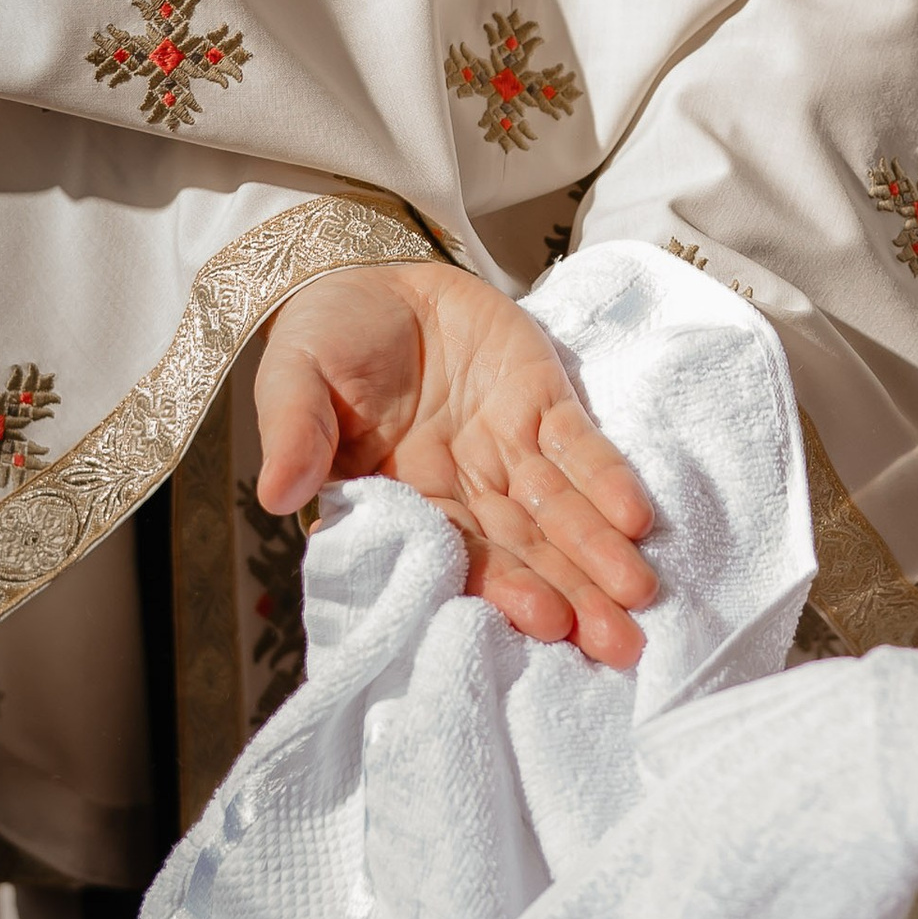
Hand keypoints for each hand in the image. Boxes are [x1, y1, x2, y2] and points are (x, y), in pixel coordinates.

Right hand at [254, 259, 656, 664]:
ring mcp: (506, 446)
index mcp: (401, 501)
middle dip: (574, 595)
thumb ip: (294, 435)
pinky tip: (638, 517)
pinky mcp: (542, 399)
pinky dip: (610, 479)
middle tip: (621, 644)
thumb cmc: (323, 338)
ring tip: (641, 596)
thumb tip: (277, 496)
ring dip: (601, 553)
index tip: (545, 622)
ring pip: (561, 510)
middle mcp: (461, 488)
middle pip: (524, 551)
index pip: (458, 557)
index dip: (504, 588)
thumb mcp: (293, 378)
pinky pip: (581, 446)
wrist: (368, 273)